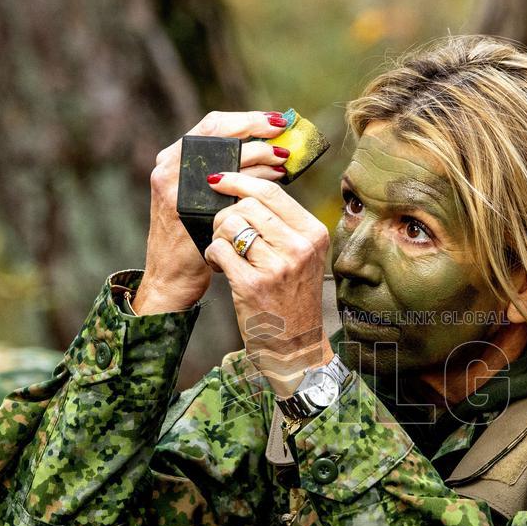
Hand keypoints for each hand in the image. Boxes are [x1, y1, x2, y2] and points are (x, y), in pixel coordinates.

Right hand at [134, 110, 292, 314]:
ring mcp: (175, 187)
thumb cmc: (194, 237)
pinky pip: (226, 186)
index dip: (245, 119)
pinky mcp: (185, 209)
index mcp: (174, 159)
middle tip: (283, 133)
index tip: (275, 121)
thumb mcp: (204, 198)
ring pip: (223, 157)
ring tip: (282, 159)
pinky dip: (253, 180)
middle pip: (216, 133)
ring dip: (258, 155)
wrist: (171, 277)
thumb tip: (271, 153)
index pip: (212, 125)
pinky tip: (273, 183)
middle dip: (254, 130)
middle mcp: (169, 168)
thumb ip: (226, 174)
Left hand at [203, 171, 332, 396]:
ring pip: (230, 224)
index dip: (239, 180)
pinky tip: (220, 267)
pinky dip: (212, 255)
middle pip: (247, 205)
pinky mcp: (253, 285)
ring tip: (225, 254)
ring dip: (218, 236)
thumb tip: (245, 186)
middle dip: (226, 215)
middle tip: (226, 235)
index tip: (220, 180)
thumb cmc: (293, 298)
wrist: (295, 345)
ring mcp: (278, 266)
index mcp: (313, 234)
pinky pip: (219, 249)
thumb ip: (283, 224)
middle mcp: (299, 247)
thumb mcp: (302, 257)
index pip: (271, 192)